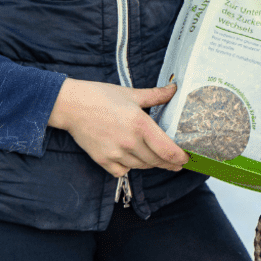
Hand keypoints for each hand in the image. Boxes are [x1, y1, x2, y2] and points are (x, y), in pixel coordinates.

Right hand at [48, 78, 188, 176]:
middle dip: (169, 162)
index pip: (167, 150)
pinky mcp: (103, 161)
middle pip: (156, 161)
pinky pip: (123, 171)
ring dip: (151, 163)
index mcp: (140, 124)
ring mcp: (116, 154)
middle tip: (177, 162)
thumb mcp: (132, 93)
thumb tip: (174, 89)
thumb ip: (156, 95)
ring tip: (157, 158)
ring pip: (142, 166)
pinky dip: (131, 167)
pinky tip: (133, 159)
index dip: (180, 157)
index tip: (187, 159)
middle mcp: (130, 142)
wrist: (73, 106)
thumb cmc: (102, 96)